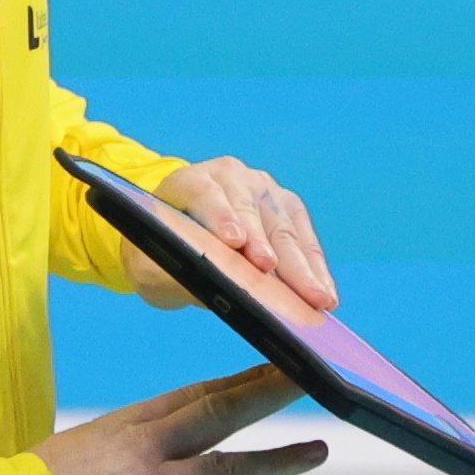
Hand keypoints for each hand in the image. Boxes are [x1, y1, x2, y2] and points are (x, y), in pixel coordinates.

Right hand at [33, 366, 327, 474]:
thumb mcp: (84, 454)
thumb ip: (122, 456)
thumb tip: (150, 465)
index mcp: (129, 425)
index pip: (197, 394)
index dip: (243, 379)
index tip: (279, 365)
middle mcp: (144, 447)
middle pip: (220, 412)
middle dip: (270, 394)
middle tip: (314, 380)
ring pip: (225, 465)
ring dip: (276, 459)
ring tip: (317, 450)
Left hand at [124, 156, 336, 312]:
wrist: (175, 236)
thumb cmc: (160, 254)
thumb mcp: (150, 269)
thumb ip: (173, 277)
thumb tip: (217, 292)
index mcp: (188, 182)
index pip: (204, 194)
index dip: (220, 216)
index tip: (233, 241)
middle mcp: (229, 177)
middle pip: (252, 213)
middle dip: (271, 251)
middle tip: (281, 279)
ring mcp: (261, 188)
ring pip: (284, 227)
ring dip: (302, 266)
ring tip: (318, 297)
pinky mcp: (284, 206)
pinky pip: (303, 236)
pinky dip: (314, 266)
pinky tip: (325, 292)